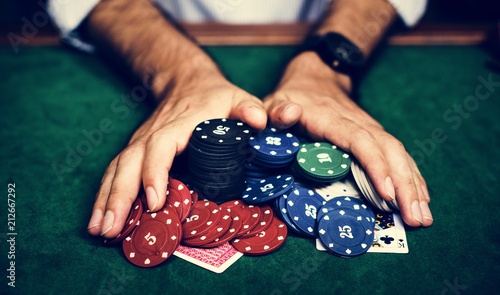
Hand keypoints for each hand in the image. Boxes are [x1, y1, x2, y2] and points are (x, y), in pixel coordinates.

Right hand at [87, 75, 266, 236]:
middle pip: (129, 163)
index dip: (155, 172)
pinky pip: (116, 174)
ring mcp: (140, 143)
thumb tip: (260, 121)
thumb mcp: (236, 97)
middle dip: (119, 196)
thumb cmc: (215, 98)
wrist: (188, 84)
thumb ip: (249, 108)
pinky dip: (106, 197)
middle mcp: (152, 134)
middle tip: (111, 229)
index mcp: (178, 124)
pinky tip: (100, 220)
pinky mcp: (135, 152)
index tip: (155, 201)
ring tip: (99, 231)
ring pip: (117, 170)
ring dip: (106, 201)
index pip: (161, 145)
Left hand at [264, 52, 432, 226]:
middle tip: (415, 218)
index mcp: (331, 118)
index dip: (376, 166)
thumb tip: (289, 113)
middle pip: (388, 150)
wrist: (315, 77)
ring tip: (423, 216)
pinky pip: (398, 155)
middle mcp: (357, 122)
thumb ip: (277, 111)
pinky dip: (411, 176)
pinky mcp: (374, 135)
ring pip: (398, 153)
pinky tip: (420, 197)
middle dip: (404, 184)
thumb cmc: (292, 97)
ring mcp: (369, 128)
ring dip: (413, 184)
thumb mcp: (275, 101)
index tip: (387, 194)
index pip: (360, 140)